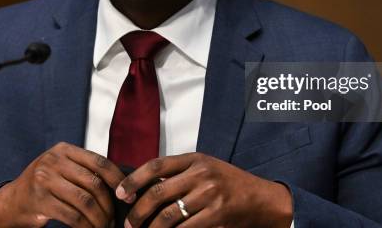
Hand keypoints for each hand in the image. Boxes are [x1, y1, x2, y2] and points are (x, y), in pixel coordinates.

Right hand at [0, 142, 124, 227]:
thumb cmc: (44, 185)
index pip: (99, 161)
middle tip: (114, 219)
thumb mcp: (61, 168)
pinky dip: (85, 227)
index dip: (118, 179)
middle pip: (94, 183)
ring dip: (99, 218)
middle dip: (109, 204)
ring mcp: (45, 180)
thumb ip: (83, 169)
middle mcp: (53, 161)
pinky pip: (72, 216)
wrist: (10, 202)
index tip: (129, 196)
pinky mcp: (40, 201)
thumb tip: (121, 184)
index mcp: (63, 149)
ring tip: (104, 226)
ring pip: (85, 201)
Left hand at [115, 153, 292, 227]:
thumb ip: (179, 173)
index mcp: (194, 159)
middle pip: (158, 192)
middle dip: (138, 211)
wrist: (260, 198)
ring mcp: (209, 195)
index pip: (156, 165)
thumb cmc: (228, 183)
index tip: (121, 193)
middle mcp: (201, 174)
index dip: (134, 179)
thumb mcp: (204, 168)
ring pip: (168, 215)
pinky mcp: (216, 215)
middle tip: (129, 224)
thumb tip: (144, 186)